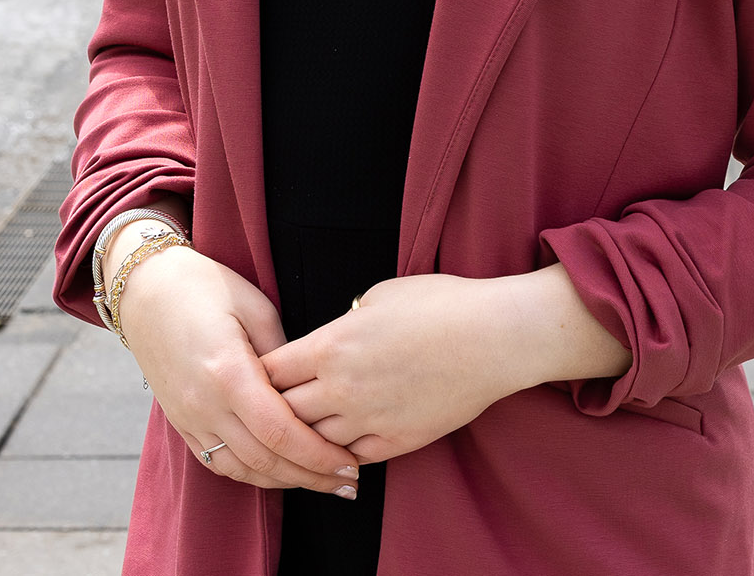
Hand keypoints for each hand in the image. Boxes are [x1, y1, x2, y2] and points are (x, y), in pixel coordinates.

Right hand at [116, 242, 361, 494]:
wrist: (143, 290)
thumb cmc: (204, 286)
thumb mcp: (255, 306)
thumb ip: (283, 354)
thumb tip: (309, 387)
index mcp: (228, 373)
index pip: (281, 432)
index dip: (319, 455)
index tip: (350, 464)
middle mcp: (206, 405)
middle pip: (265, 459)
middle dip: (311, 476)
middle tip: (348, 483)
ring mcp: (189, 418)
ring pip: (242, 469)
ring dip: (284, 481)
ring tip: (320, 482)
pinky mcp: (181, 422)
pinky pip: (218, 462)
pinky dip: (252, 473)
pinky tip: (279, 471)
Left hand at [258, 267, 631, 464]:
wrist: (495, 338)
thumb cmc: (443, 305)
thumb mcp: (380, 295)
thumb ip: (344, 322)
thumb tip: (334, 334)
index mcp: (331, 346)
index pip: (269, 372)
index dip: (258, 374)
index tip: (260, 373)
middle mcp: (340, 388)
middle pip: (283, 411)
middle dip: (274, 407)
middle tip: (272, 405)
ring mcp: (367, 420)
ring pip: (313, 441)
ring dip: (306, 434)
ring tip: (302, 429)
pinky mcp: (396, 442)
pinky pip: (351, 457)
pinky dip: (340, 453)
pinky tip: (340, 445)